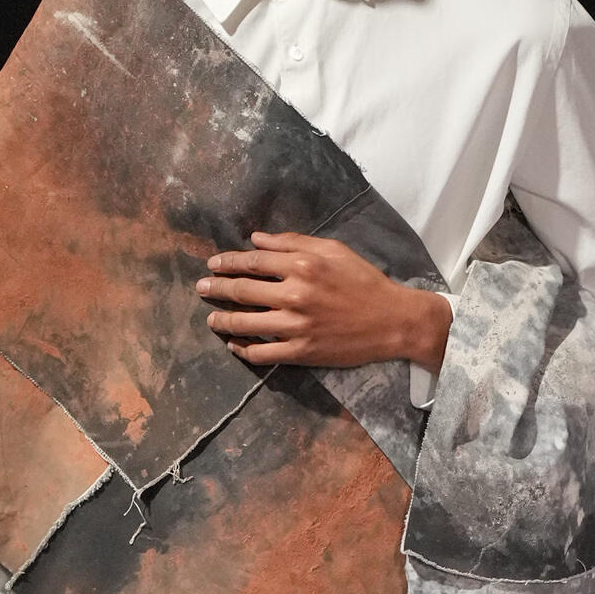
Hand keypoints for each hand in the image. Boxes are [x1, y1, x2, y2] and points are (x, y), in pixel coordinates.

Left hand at [197, 232, 449, 374]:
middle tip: (202, 288)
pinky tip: (235, 345)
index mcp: (303, 265)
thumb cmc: (364, 281)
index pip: (253, 262)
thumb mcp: (333, 250)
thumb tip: (257, 239)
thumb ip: (293, 242)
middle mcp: (295, 294)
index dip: (228, 262)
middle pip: (243, 291)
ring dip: (223, 320)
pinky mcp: (302, 352)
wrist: (392, 321)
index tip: (213, 264)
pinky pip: (263, 354)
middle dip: (217, 288)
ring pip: (246, 324)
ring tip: (212, 319)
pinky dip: (244, 350)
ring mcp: (296, 326)